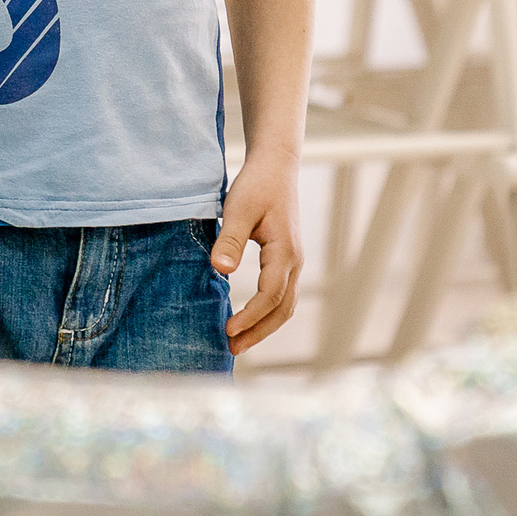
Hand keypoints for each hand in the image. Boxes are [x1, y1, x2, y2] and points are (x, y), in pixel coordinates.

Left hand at [213, 153, 302, 354]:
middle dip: (259, 332)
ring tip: (238, 342)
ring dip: (264, 326)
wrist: (276, 166)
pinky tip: (248, 318)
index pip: (270, 296)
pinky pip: (282, 294)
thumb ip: (230, 239)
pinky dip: (267, 313)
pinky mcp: (286, 259)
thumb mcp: (238, 209)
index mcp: (285, 252)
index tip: (228, 330)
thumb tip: (221, 270)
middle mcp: (295, 261)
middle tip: (232, 349)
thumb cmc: (257, 185)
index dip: (250, 317)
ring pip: (285, 305)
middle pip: (282, 309)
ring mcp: (294, 261)